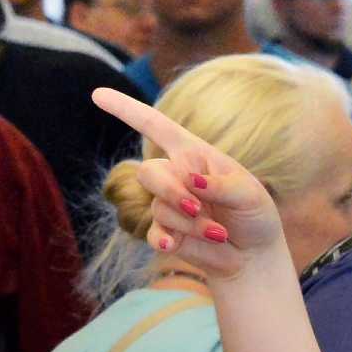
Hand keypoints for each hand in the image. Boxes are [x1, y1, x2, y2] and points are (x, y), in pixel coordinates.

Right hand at [90, 87, 290, 280]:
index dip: (126, 109)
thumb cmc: (255, 216)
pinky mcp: (165, 233)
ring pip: (159, 208)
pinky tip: (174, 245)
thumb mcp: (250, 194)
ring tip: (218, 234)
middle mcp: (176, 176)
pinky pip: (154, 232)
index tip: (96, 95)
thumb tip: (190, 180)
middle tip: (196, 209)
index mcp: (194, 154)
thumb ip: (221, 185)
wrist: (253, 256)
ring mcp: (168, 206)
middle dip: (170, 191)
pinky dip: (165, 238)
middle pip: (149, 173)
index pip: (155, 125)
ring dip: (189, 223)